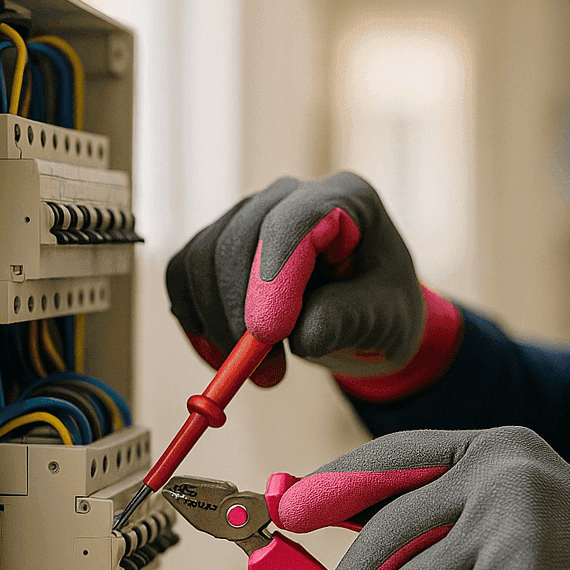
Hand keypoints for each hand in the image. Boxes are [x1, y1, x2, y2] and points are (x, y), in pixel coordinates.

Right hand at [165, 172, 435, 387]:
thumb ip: (348, 320)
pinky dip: (195, 321)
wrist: (369, 316)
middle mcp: (293, 196)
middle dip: (242, 313)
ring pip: (203, 258)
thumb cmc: (383, 308)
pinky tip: (224, 354)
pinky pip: (184, 275)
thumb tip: (302, 335)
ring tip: (263, 373)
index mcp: (346, 200)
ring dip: (219, 325)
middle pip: (238, 238)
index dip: (271, 275)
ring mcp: (252, 214)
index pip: (294, 220)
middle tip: (267, 373)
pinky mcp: (221, 242)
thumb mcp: (385, 319)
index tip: (267, 333)